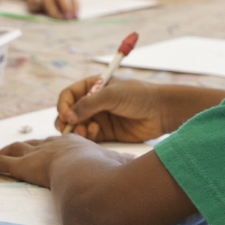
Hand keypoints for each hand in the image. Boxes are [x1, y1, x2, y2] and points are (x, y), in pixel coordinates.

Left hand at [0, 135, 121, 186]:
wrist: (90, 174)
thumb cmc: (106, 172)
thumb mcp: (117, 165)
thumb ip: (122, 165)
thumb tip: (135, 163)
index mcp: (76, 145)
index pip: (59, 143)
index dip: (52, 145)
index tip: (48, 147)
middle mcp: (55, 145)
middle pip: (35, 143)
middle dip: (26, 145)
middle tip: (17, 148)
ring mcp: (38, 154)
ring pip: (16, 150)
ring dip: (4, 152)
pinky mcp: (25, 167)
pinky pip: (3, 164)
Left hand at [27, 0, 78, 18]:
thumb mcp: (31, 1)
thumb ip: (34, 4)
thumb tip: (39, 0)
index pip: (49, 0)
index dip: (53, 9)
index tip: (58, 18)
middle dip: (65, 6)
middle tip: (68, 18)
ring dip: (74, 6)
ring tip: (75, 17)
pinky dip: (77, 5)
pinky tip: (77, 14)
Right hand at [57, 77, 224, 142]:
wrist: (162, 111)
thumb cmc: (139, 96)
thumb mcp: (112, 95)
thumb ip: (89, 104)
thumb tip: (67, 117)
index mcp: (94, 86)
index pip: (68, 95)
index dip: (63, 105)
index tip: (65, 115)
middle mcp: (94, 102)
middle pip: (69, 113)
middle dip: (66, 121)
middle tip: (70, 128)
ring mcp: (99, 118)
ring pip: (77, 127)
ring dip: (76, 130)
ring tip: (86, 130)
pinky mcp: (106, 133)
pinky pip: (88, 137)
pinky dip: (86, 137)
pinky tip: (95, 133)